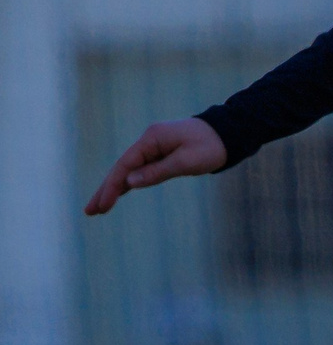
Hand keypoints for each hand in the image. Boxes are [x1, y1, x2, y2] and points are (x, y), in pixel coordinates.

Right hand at [86, 116, 226, 214]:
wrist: (230, 133)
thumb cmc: (211, 146)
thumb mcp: (187, 162)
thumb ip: (158, 171)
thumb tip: (129, 182)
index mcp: (152, 139)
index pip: (125, 165)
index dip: (112, 186)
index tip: (102, 205)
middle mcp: (149, 141)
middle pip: (122, 168)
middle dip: (106, 190)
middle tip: (90, 211)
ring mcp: (155, 146)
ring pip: (130, 170)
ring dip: (115, 188)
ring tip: (99, 207)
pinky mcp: (162, 153)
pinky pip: (141, 169)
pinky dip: (130, 182)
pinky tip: (120, 192)